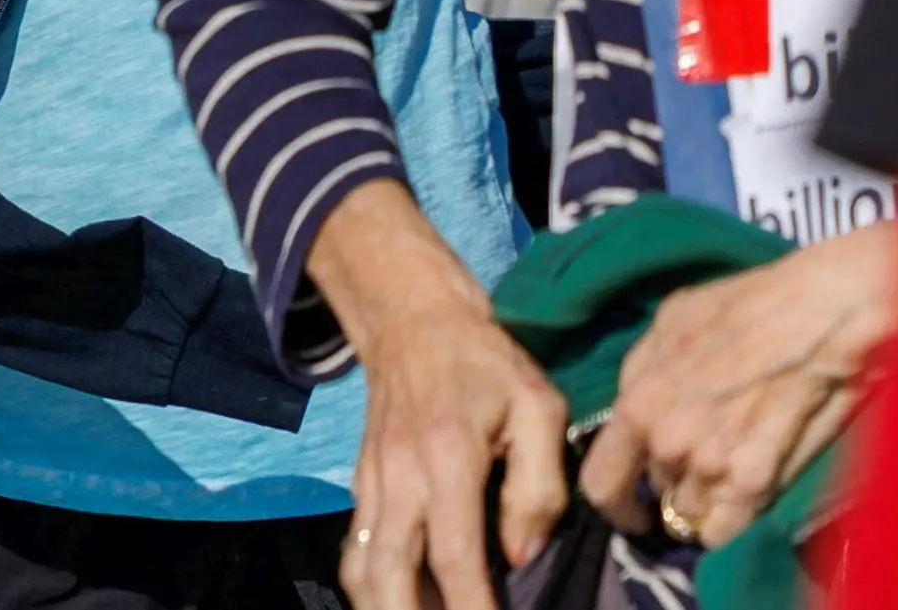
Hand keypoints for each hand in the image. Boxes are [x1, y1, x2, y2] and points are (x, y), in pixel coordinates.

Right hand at [312, 182, 566, 609]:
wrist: (409, 316)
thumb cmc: (485, 362)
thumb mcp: (538, 406)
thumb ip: (539, 484)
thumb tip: (522, 554)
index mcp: (447, 457)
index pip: (454, 556)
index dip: (473, 608)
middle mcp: (398, 477)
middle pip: (386, 577)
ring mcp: (370, 483)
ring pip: (360, 570)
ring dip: (385, 609)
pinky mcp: (360, 484)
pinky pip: (358, 550)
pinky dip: (376, 587)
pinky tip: (409, 600)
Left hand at [579, 224, 897, 551]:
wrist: (825, 312)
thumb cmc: (750, 307)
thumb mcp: (671, 324)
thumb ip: (646, 374)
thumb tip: (639, 411)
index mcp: (638, 404)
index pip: (601, 483)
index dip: (616, 502)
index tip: (634, 507)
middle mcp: (668, 443)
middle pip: (659, 491)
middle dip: (675, 480)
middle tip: (706, 456)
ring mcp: (712, 467)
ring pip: (694, 512)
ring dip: (708, 497)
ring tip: (737, 462)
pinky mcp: (758, 482)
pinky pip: (728, 527)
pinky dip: (734, 519)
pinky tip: (749, 491)